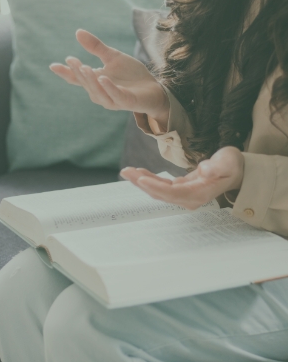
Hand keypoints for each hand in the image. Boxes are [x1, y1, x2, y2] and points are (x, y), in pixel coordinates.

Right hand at [50, 29, 168, 125]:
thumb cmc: (132, 76)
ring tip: (85, 67)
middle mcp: (101, 93)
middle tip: (72, 60)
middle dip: (78, 73)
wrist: (154, 88)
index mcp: (96, 82)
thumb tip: (78, 32)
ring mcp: (114, 100)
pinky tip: (103, 78)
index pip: (77, 79)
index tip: (53, 65)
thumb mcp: (113, 57)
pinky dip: (109, 88)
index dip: (66, 73)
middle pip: (86, 84)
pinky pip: (116, 96)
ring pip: (98, 93)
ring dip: (91, 81)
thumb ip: (96, 47)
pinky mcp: (127, 102)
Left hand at [120, 147, 243, 209]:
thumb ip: (217, 167)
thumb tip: (204, 170)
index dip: (156, 187)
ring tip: (127, 171)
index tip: (141, 179)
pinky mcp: (180, 189)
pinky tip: (139, 173)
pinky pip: (161, 187)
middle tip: (126, 171)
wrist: (236, 171)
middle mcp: (189, 198)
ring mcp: (184, 195)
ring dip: (142, 182)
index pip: (173, 193)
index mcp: (199, 194)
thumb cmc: (232, 165)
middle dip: (142, 183)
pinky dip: (149, 180)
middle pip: (161, 194)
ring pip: (158, 191)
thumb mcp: (228, 162)